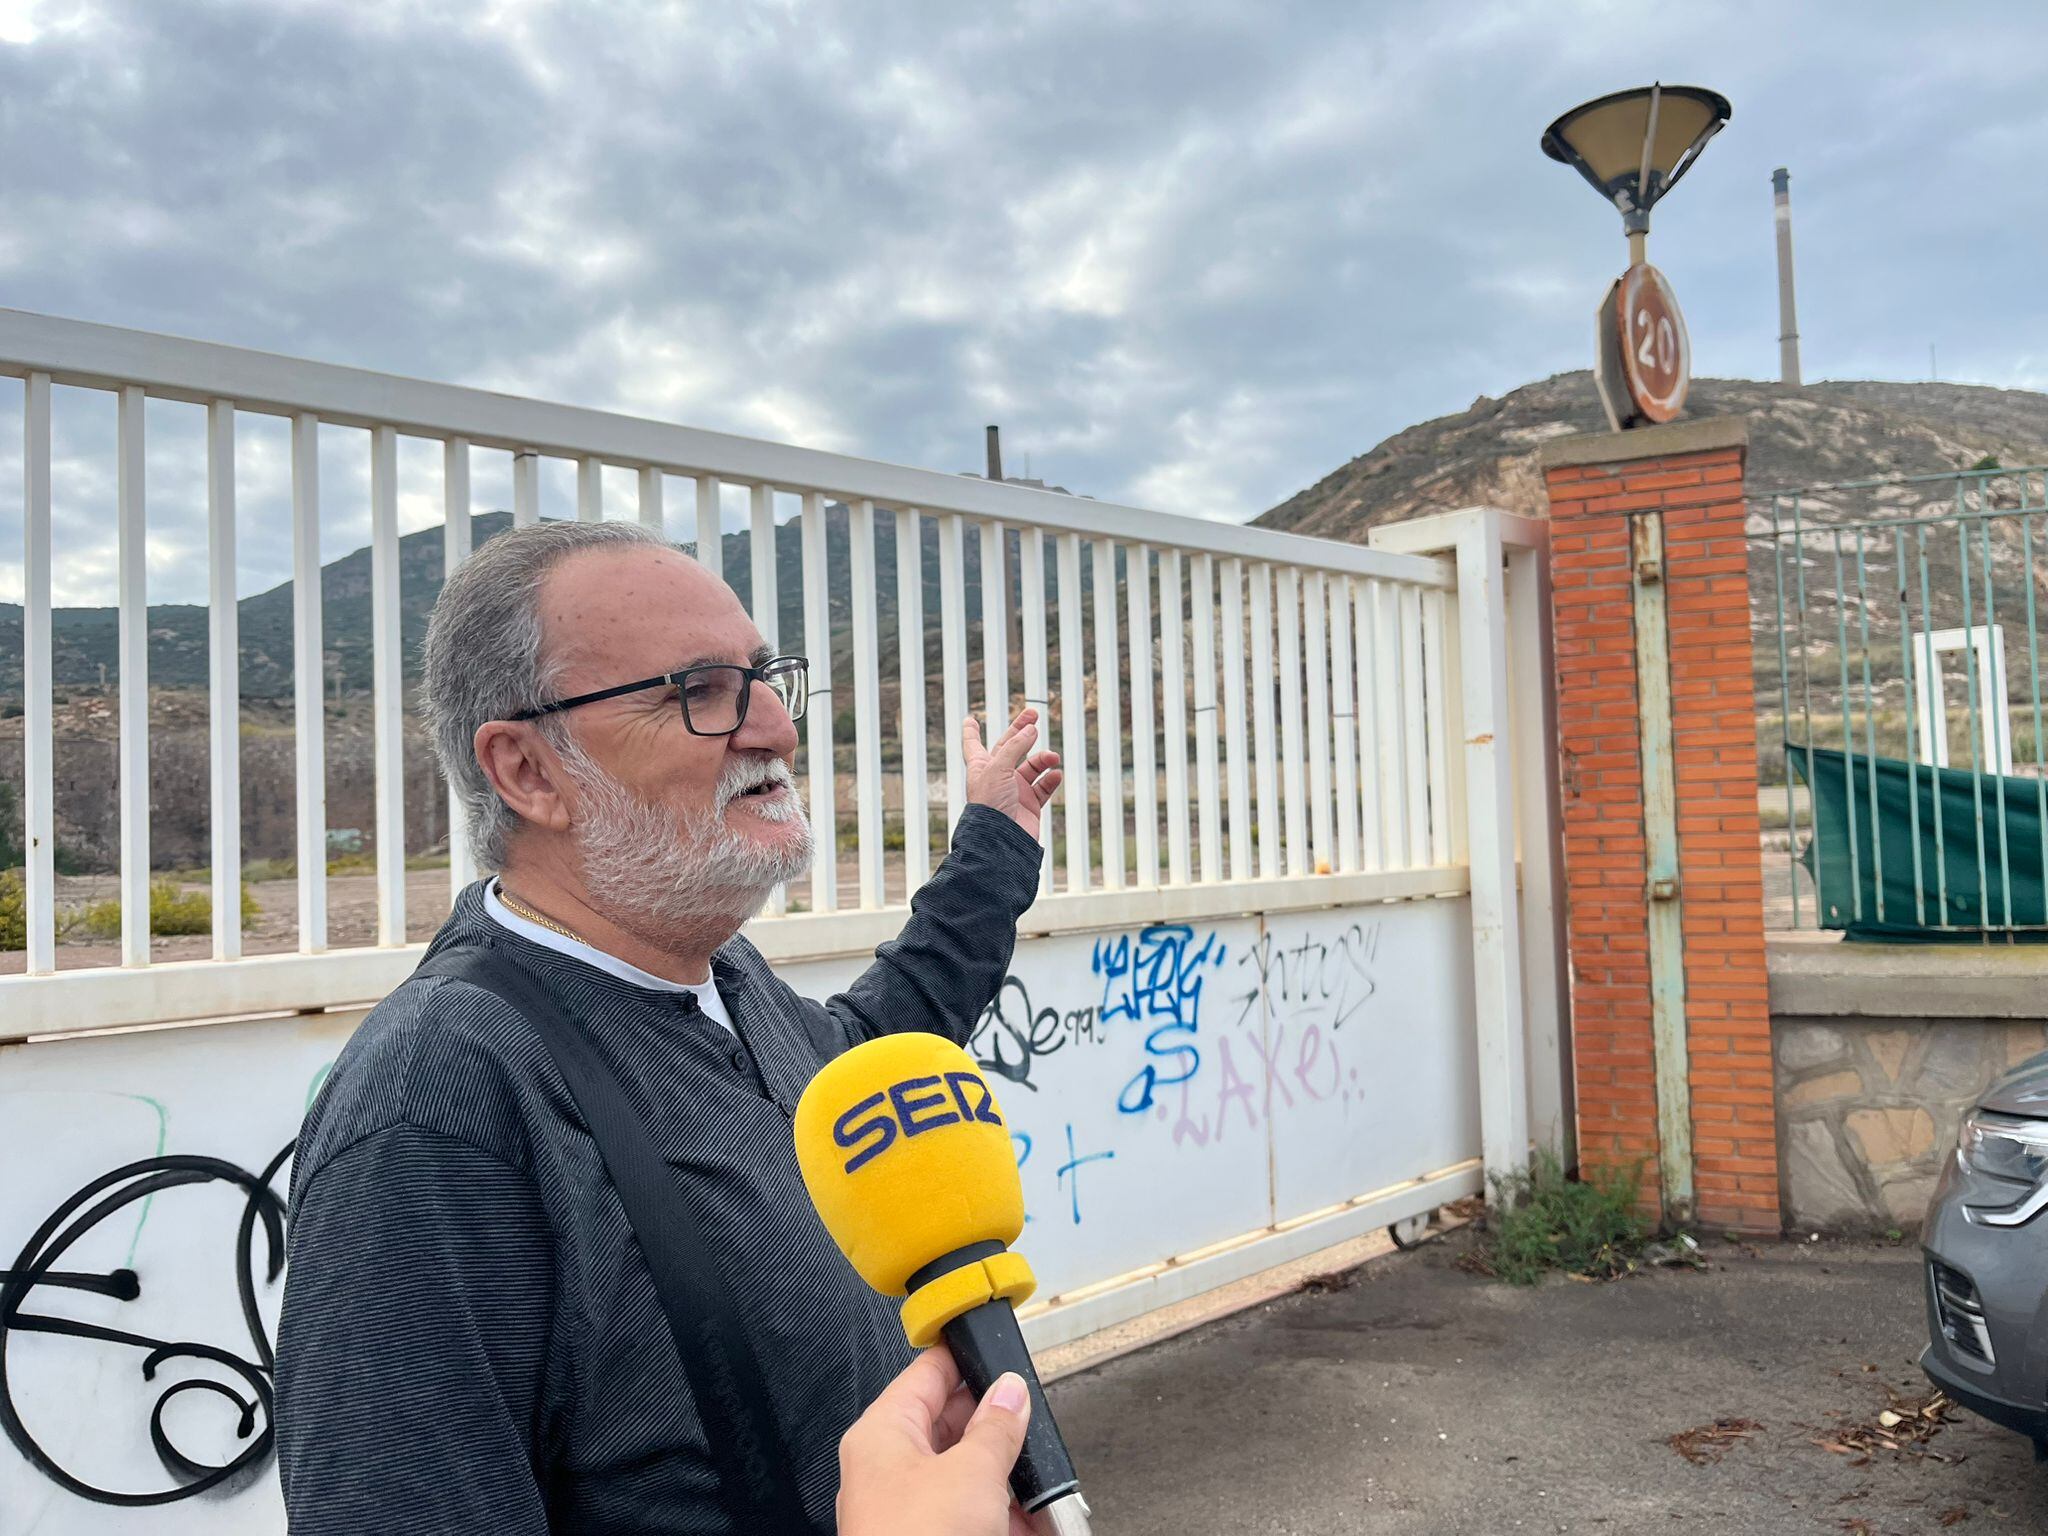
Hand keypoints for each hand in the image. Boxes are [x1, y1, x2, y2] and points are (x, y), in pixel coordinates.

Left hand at [838, 1345, 1034, 1535]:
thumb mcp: (972, 1472)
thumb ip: (996, 1428)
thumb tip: (1009, 1393)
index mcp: (882, 1434)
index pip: (926, 1374)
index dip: (962, 1357)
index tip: (992, 1346)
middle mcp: (887, 1469)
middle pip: (949, 1424)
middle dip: (993, 1424)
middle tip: (1027, 1419)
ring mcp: (907, 1507)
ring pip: (964, 1474)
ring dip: (1003, 1474)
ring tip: (1035, 1476)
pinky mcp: (929, 1535)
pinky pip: (969, 1513)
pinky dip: (1002, 1513)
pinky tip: (1031, 1519)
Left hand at [964, 708, 1062, 840]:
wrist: (1001, 841)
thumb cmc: (990, 804)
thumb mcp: (998, 768)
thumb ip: (1015, 746)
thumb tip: (1031, 729)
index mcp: (981, 767)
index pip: (973, 744)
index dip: (971, 731)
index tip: (970, 719)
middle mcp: (997, 777)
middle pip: (1009, 747)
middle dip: (1021, 730)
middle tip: (1034, 714)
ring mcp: (1014, 791)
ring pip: (1032, 766)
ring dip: (1043, 759)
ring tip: (1053, 757)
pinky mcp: (1029, 805)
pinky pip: (1043, 787)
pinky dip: (1051, 779)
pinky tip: (1055, 774)